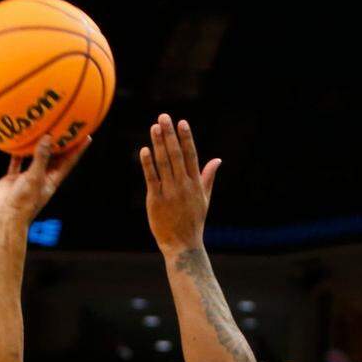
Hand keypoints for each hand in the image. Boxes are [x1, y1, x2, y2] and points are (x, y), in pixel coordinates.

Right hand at [0, 135, 90, 225]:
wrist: (5, 216)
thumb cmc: (24, 202)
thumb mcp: (35, 178)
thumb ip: (40, 158)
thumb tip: (48, 138)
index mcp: (52, 179)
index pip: (69, 161)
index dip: (78, 149)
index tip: (86, 135)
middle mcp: (42, 177)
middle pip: (54, 156)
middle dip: (60, 143)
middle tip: (64, 125)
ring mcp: (28, 177)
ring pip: (35, 157)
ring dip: (38, 145)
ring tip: (42, 129)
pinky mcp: (14, 178)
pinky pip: (17, 162)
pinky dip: (17, 152)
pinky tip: (17, 140)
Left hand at [140, 114, 220, 254]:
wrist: (183, 244)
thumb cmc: (193, 221)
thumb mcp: (204, 199)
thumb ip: (208, 177)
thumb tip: (217, 160)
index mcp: (196, 184)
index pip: (191, 155)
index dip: (186, 138)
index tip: (182, 122)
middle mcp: (183, 185)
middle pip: (176, 155)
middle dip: (170, 135)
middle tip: (164, 117)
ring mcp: (169, 192)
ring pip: (164, 163)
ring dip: (159, 144)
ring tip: (154, 127)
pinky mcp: (156, 199)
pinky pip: (151, 178)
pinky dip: (148, 163)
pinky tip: (145, 150)